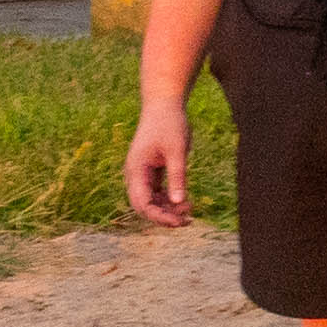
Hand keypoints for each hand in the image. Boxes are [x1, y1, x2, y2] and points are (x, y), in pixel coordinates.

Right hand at [121, 97, 198, 228]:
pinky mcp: (151, 171)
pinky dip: (169, 200)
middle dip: (164, 217)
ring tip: (190, 210)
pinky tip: (185, 202)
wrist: (164, 104)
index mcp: (137, 169)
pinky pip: (156, 193)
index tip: (179, 221)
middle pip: (144, 207)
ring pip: (151, 202)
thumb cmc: (170, 123)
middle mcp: (135, 174)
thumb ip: (177, 176)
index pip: (142, 203)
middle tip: (187, 220)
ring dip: (167, 210)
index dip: (159, 217)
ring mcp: (142, 173)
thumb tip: (179, 202)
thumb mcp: (177, 150)